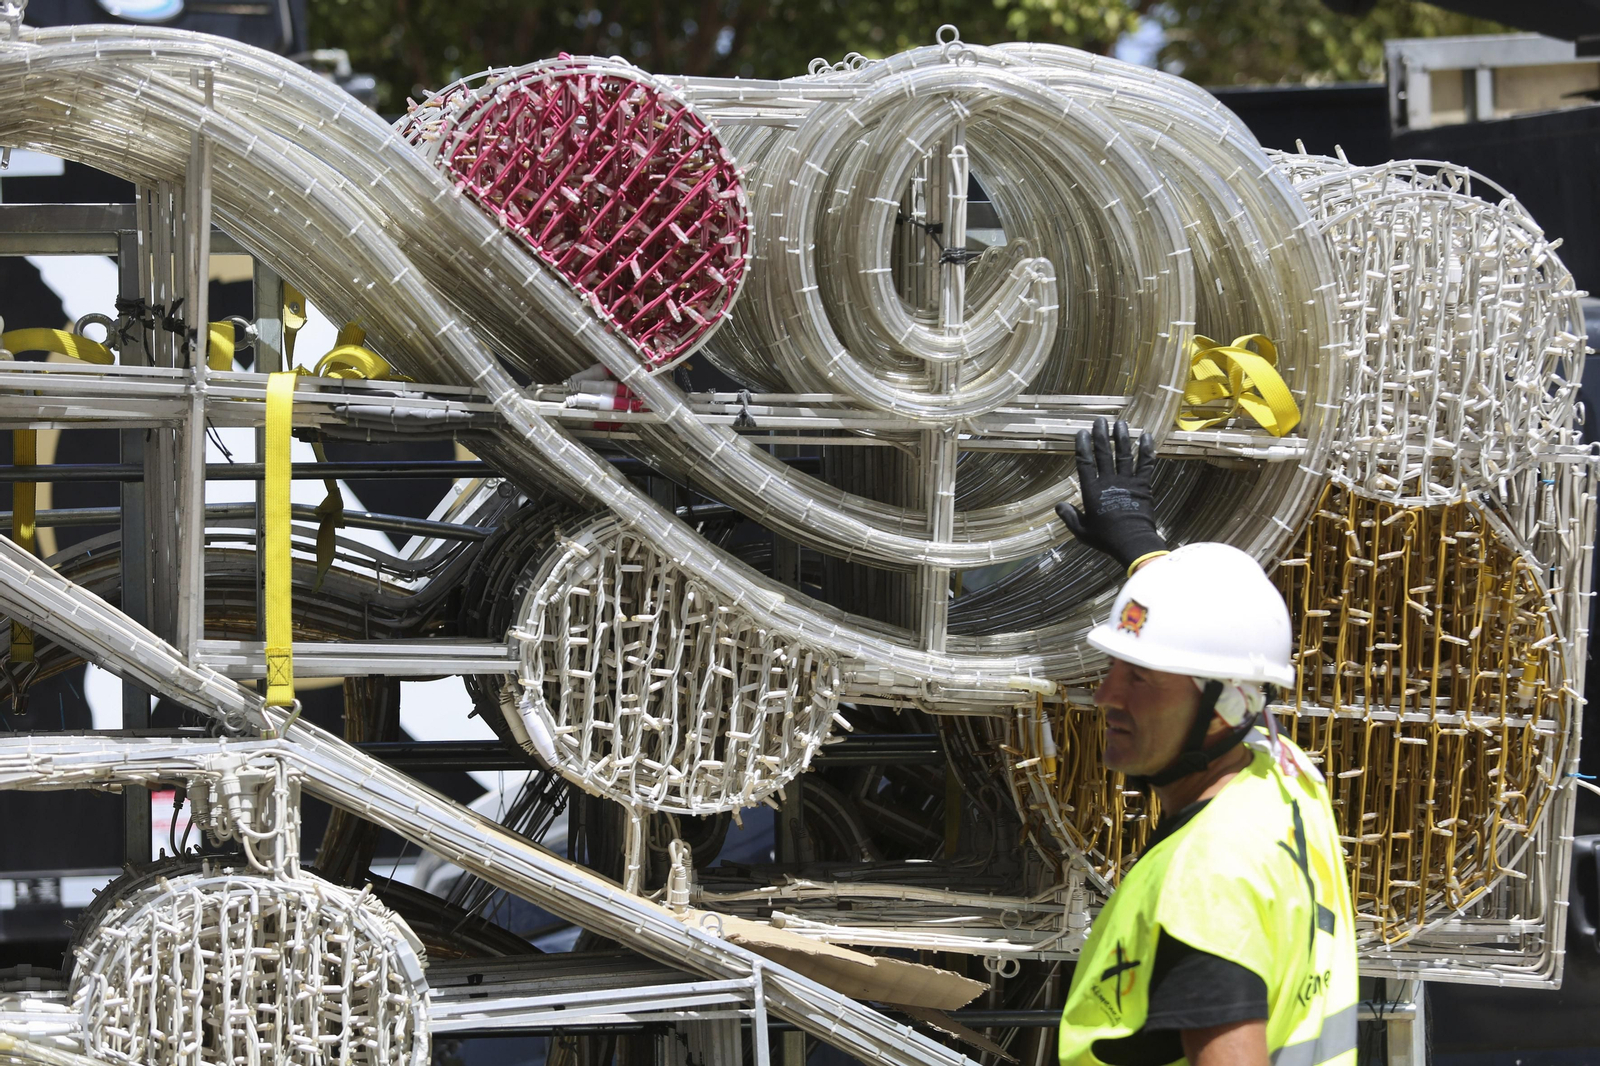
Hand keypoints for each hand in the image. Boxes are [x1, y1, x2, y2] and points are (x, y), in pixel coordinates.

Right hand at [1054, 416, 1166, 570]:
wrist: (1133, 543)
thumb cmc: (1106, 539)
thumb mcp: (1082, 532)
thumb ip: (1069, 517)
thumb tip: (1059, 506)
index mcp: (1092, 491)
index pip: (1085, 464)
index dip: (1082, 447)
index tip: (1082, 433)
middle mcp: (1108, 482)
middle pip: (1103, 454)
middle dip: (1101, 436)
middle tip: (1100, 421)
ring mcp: (1127, 482)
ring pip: (1123, 455)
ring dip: (1121, 438)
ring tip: (1120, 423)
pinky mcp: (1143, 486)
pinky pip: (1145, 465)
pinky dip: (1146, 450)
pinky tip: (1146, 436)